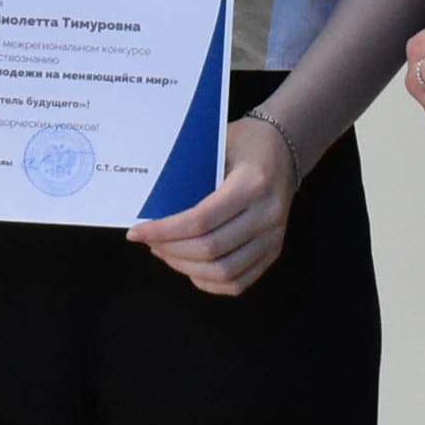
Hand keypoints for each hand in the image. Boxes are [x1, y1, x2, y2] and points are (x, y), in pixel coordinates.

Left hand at [130, 115, 295, 297]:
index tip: (137, 232)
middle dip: (170, 250)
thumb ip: (192, 177)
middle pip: (210, 250)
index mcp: (252, 184)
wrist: (288, 148)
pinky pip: (238, 283)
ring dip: (186, 267)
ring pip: (223, 272)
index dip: (164, 231)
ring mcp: (274, 237)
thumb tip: (152, 207)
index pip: (201, 220)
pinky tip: (189, 267)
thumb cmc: (246, 142)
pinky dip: (209, 282)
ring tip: (165, 252)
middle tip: (148, 240)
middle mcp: (267, 215)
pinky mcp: (274, 251)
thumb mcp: (218, 146)